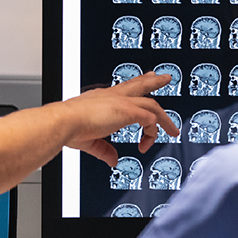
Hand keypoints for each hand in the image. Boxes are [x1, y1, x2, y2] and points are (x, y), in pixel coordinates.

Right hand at [63, 72, 178, 165]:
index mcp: (102, 98)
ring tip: (173, 129)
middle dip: (154, 81)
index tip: (143, 81)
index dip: (134, 85)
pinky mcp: (128, 111)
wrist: (65, 122)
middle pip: (140, 84)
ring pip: (151, 103)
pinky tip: (148, 143)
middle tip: (165, 78)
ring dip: (164, 117)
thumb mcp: (89, 140)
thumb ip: (104, 150)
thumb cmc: (69, 127)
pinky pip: (150, 119)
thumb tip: (112, 159)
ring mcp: (122, 102)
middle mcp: (113, 96)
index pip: (123, 88)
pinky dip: (152, 132)